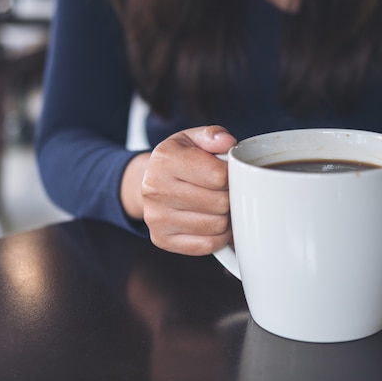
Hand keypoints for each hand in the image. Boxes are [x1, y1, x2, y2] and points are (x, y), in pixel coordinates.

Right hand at [142, 126, 236, 254]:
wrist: (149, 181)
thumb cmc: (179, 159)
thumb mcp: (192, 138)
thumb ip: (213, 135)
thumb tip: (228, 143)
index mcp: (164, 159)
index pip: (218, 175)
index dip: (233, 176)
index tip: (229, 174)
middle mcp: (154, 189)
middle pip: (220, 203)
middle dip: (230, 197)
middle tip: (226, 192)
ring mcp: (156, 217)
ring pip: (217, 225)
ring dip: (227, 218)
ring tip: (219, 206)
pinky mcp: (162, 239)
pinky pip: (208, 245)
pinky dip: (219, 236)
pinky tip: (213, 223)